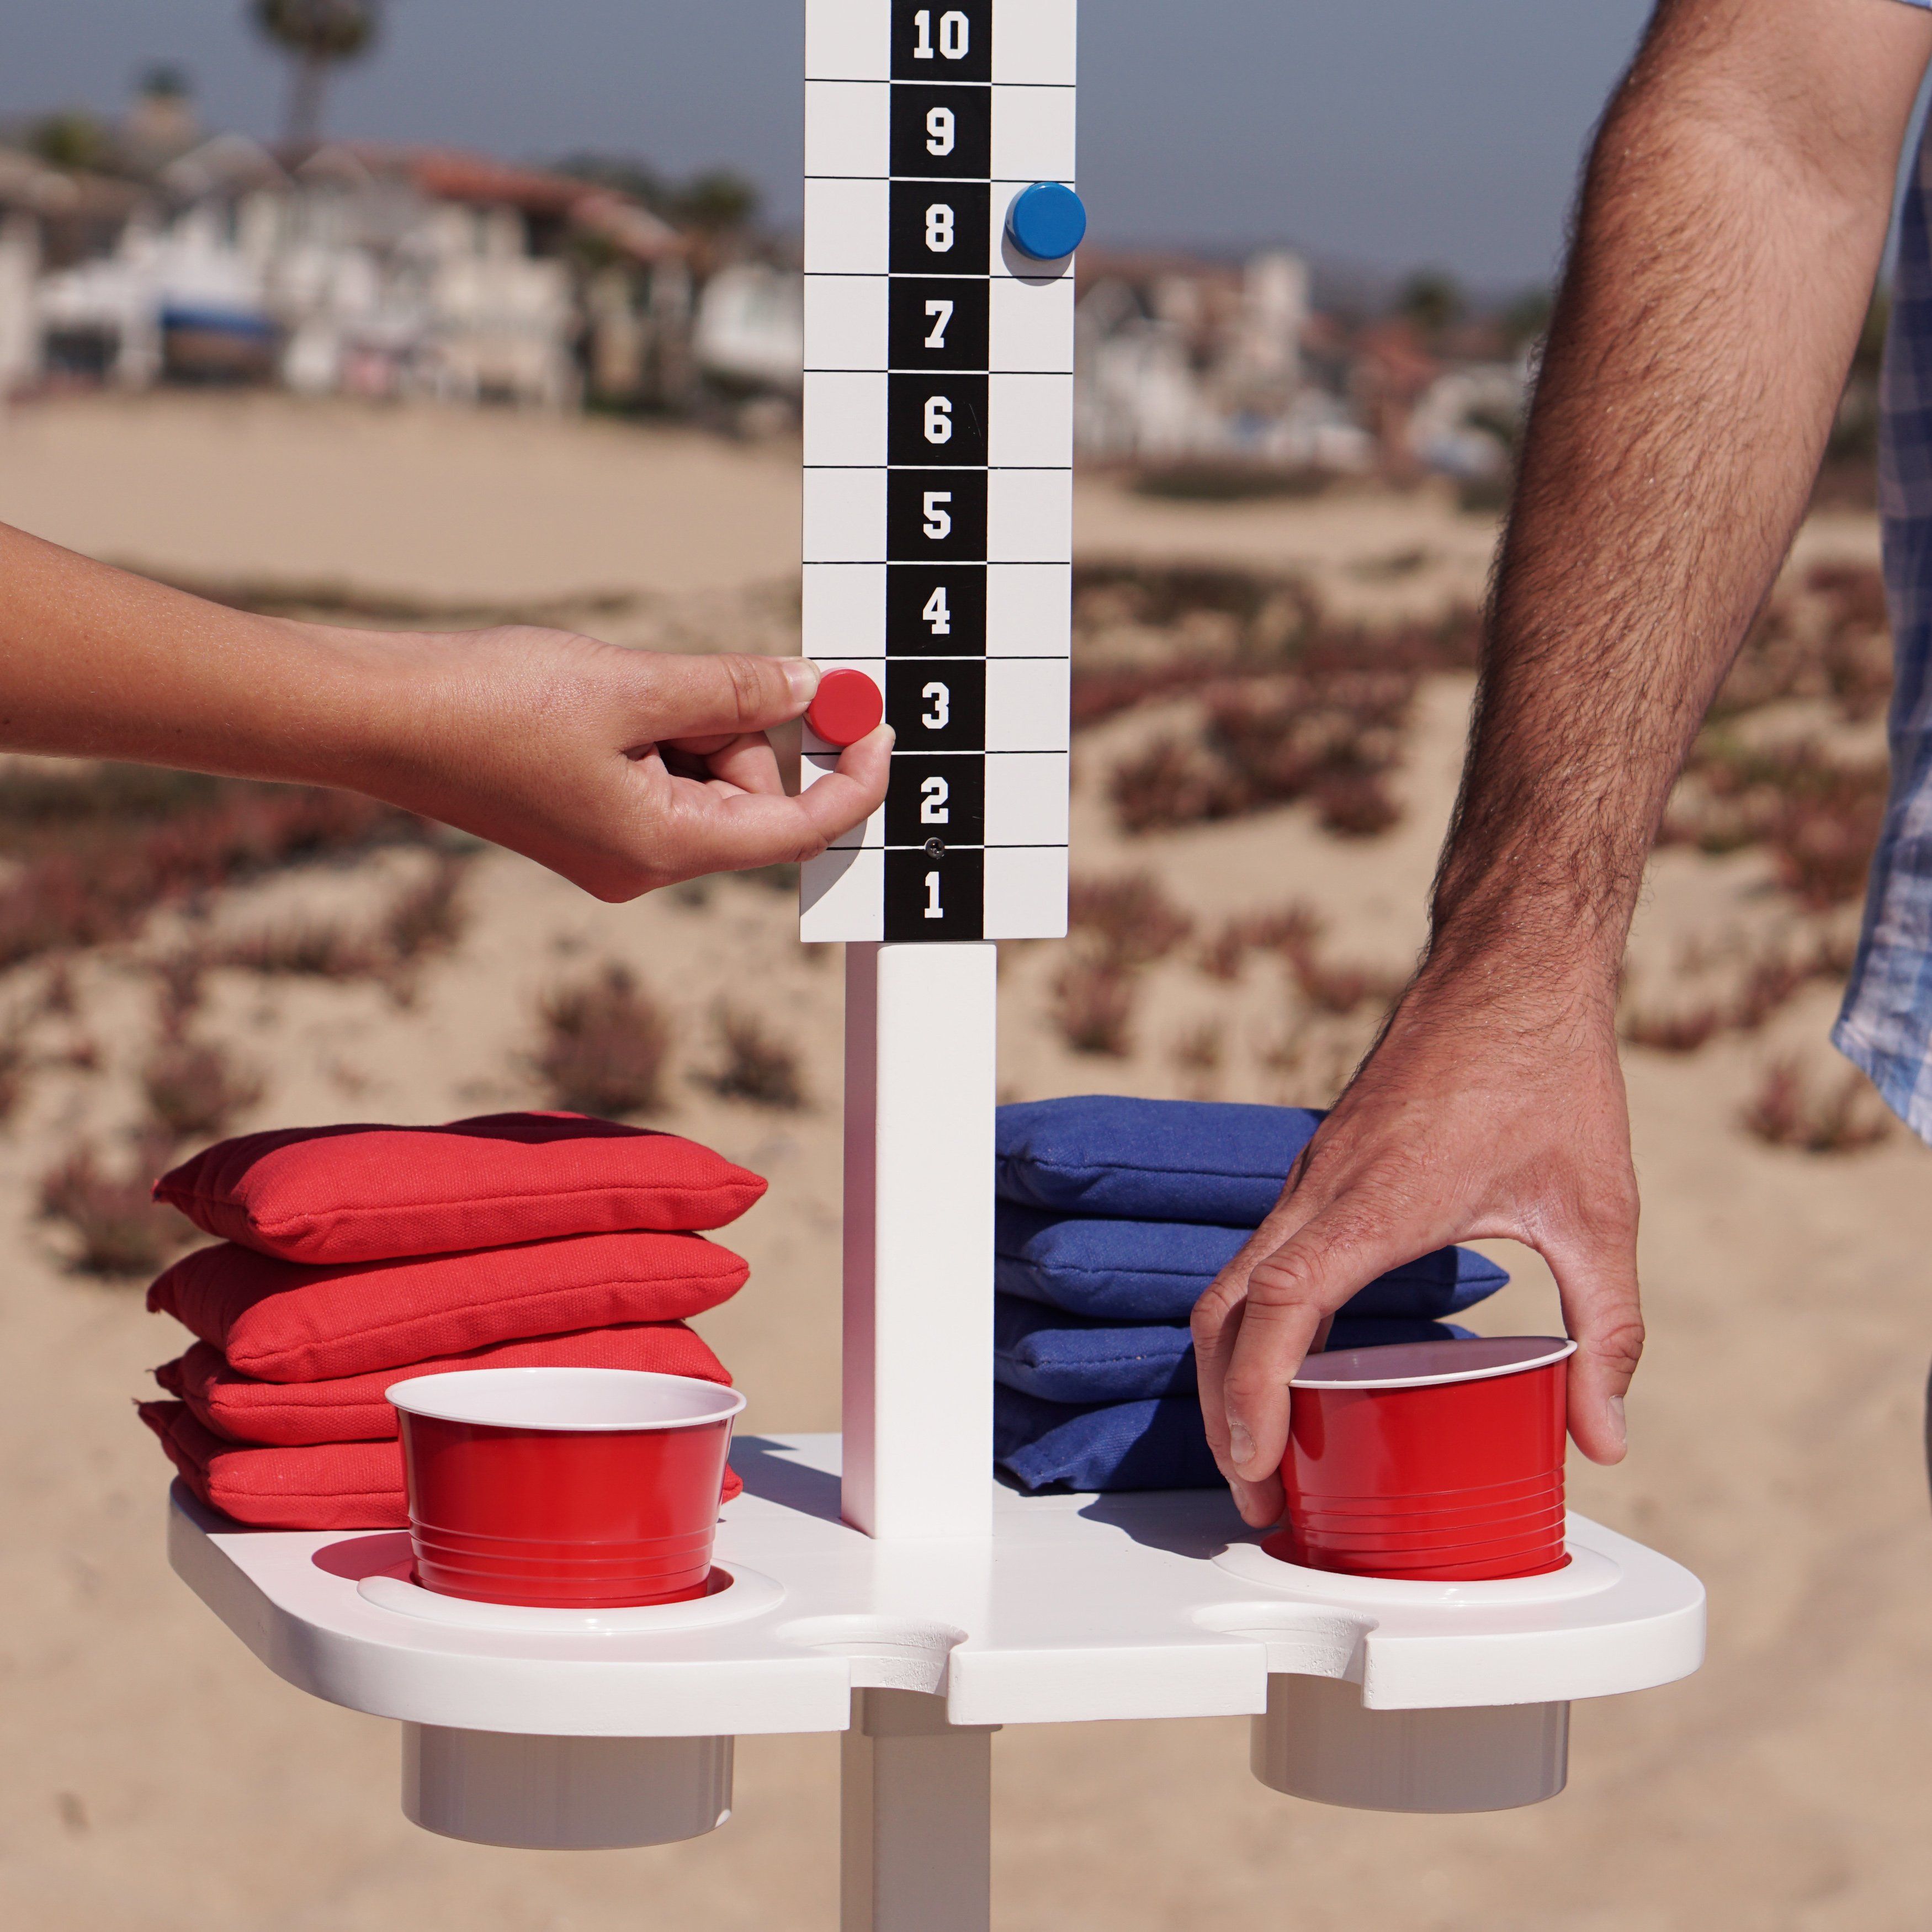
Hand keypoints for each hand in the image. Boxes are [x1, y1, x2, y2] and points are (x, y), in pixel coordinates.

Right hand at [362, 626, 890, 898]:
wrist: (380, 714)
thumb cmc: (491, 704)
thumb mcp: (633, 685)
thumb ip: (734, 691)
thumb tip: (812, 687)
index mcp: (663, 850)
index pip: (798, 830)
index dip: (852, 780)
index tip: (878, 722)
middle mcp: (646, 863)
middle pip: (750, 793)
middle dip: (734, 726)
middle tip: (666, 683)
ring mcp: (616, 843)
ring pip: (707, 773)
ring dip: (687, 716)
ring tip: (611, 688)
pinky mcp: (591, 813)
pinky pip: (662, 768)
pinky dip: (656, 724)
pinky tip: (599, 697)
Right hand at [1190, 967, 1642, 1527]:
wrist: (1509, 969)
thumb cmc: (1549, 1076)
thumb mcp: (1597, 1214)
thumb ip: (1607, 1332)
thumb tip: (1606, 1438)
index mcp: (1375, 1203)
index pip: (1279, 1309)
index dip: (1255, 1397)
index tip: (1255, 1468)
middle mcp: (1322, 1189)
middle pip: (1225, 1309)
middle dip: (1222, 1408)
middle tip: (1253, 1490)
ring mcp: (1313, 1175)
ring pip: (1231, 1281)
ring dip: (1230, 1368)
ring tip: (1263, 1446)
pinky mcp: (1322, 1167)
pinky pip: (1260, 1255)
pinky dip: (1255, 1323)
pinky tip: (1298, 1365)